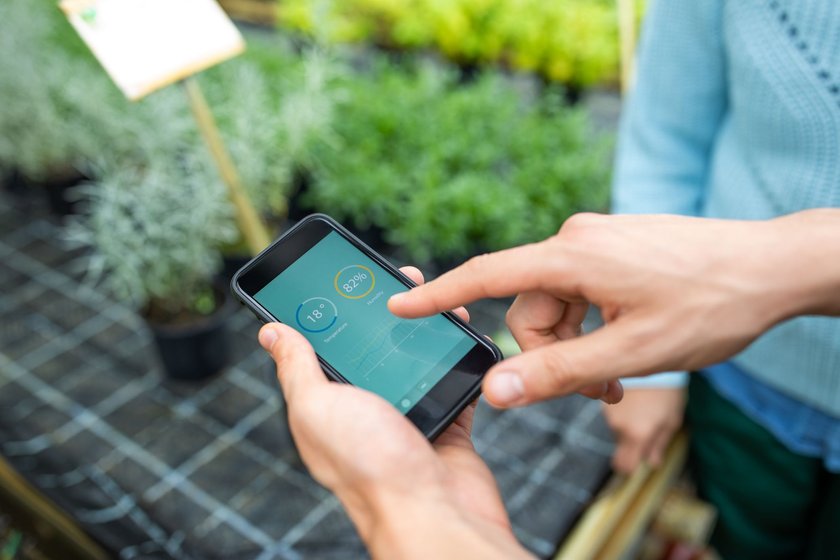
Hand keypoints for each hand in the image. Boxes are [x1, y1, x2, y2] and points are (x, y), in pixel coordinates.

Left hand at [259, 267, 530, 559]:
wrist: (434, 512)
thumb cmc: (370, 467)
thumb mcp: (318, 406)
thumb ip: (297, 368)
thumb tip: (270, 333)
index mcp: (326, 407)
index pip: (320, 348)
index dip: (328, 311)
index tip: (341, 277)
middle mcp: (364, 412)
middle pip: (372, 347)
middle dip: (385, 310)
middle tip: (399, 278)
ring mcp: (406, 417)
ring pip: (414, 359)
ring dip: (425, 328)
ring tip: (436, 299)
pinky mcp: (444, 424)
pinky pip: (450, 380)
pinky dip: (457, 358)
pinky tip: (460, 333)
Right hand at [389, 211, 839, 406]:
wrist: (772, 267)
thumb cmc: (710, 305)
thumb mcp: (631, 352)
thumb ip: (559, 374)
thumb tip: (497, 390)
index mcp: (571, 256)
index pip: (486, 276)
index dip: (438, 295)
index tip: (398, 304)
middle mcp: (575, 240)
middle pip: (528, 307)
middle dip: (551, 353)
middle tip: (599, 391)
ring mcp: (597, 242)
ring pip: (556, 305)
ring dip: (577, 344)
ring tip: (620, 374)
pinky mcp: (614, 249)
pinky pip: (581, 292)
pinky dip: (592, 325)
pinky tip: (626, 343)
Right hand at [602, 388, 684, 473]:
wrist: (651, 361)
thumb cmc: (666, 394)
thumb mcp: (670, 421)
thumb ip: (659, 444)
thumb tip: (652, 463)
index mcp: (637, 435)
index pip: (624, 465)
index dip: (629, 469)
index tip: (636, 466)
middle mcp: (619, 427)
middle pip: (621, 449)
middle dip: (631, 447)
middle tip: (647, 433)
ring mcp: (610, 414)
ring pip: (617, 432)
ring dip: (628, 427)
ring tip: (643, 410)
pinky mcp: (605, 402)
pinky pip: (614, 417)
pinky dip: (622, 414)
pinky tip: (634, 401)